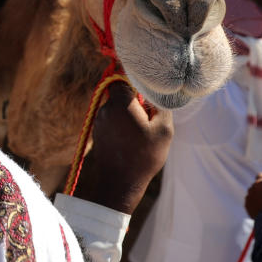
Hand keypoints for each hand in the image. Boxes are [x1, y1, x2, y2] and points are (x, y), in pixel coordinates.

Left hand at [74, 81, 173, 214]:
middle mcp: (104, 109)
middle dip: (134, 99)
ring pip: (116, 107)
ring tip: (142, 131)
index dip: (136, 81)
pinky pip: (111, 119)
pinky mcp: (97, 133)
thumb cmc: (144, 157)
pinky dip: (122, 123)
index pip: (122, 77)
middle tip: (149, 115)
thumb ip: (160, 104)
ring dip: (129, 113)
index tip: (148, 92)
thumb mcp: (164, 129)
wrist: (120, 185)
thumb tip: (156, 92)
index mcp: (119, 103)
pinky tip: (132, 139)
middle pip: (119, 92)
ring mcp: (98, 121)